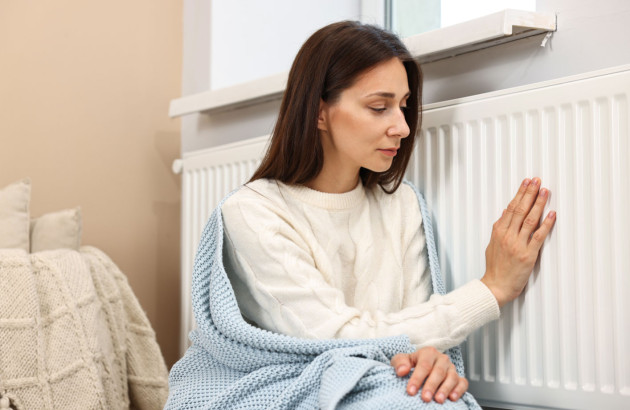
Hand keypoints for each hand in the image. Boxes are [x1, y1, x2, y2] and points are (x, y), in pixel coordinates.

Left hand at [391, 347, 467, 402]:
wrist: (422, 367)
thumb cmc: (411, 364)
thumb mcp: (401, 360)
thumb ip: (400, 363)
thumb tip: (402, 371)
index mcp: (428, 353)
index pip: (424, 365)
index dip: (417, 378)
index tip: (411, 391)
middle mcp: (442, 359)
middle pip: (438, 372)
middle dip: (431, 385)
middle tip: (425, 398)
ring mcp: (452, 368)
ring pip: (451, 377)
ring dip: (445, 389)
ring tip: (438, 400)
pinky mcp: (459, 378)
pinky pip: (462, 383)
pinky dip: (459, 390)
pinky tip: (452, 398)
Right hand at [481, 177, 555, 306]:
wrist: (496, 286)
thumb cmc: (495, 268)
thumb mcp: (492, 244)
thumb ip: (499, 229)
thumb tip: (506, 213)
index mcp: (498, 231)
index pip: (510, 207)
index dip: (520, 193)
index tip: (526, 183)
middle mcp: (507, 235)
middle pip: (520, 209)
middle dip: (529, 193)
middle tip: (537, 181)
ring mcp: (517, 244)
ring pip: (529, 219)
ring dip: (538, 204)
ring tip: (545, 191)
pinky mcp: (528, 254)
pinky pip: (538, 236)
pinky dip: (546, 224)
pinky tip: (552, 214)